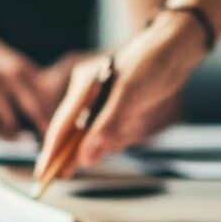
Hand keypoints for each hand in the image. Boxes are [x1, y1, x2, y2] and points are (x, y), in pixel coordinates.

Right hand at [0, 35, 66, 137]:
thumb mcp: (18, 64)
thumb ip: (38, 85)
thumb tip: (64, 112)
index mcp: (13, 71)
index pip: (34, 107)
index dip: (43, 125)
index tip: (50, 137)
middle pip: (11, 124)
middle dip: (20, 134)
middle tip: (26, 138)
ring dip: (1, 134)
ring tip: (9, 132)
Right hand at [36, 11, 205, 178]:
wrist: (177, 45)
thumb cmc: (152, 64)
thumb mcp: (130, 96)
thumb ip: (107, 128)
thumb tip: (85, 159)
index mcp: (83, 85)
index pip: (62, 126)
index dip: (52, 153)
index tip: (43, 176)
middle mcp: (88, 92)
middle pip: (77, 132)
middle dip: (86, 147)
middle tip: (74, 169)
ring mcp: (103, 98)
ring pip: (100, 133)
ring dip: (118, 136)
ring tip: (139, 114)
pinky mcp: (119, 103)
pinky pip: (116, 127)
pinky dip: (127, 131)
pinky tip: (141, 118)